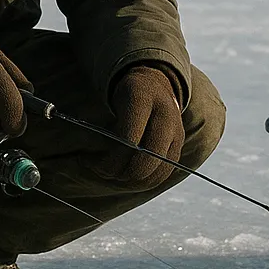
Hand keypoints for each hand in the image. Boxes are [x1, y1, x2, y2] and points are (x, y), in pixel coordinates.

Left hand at [97, 65, 184, 188]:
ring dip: (129, 181)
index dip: (110, 158)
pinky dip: (141, 182)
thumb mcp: (111, 100)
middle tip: (100, 170)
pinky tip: (125, 177)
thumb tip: (94, 161)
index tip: (90, 161)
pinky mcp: (178, 148)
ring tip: (110, 174)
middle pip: (145, 160)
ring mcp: (176, 133)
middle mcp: (165, 115)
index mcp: (144, 97)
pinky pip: (162, 175)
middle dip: (119, 172)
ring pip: (154, 172)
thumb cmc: (127, 95)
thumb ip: (107, 126)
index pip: (129, 139)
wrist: (155, 86)